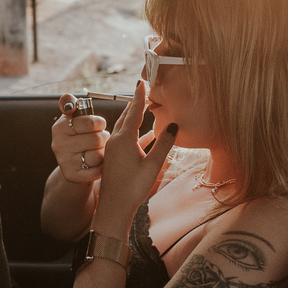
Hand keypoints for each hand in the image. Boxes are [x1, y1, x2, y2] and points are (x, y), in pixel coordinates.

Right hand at [51, 93, 107, 182]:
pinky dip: (100, 168)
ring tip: (98, 151)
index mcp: (59, 127)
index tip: (98, 125)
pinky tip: (97, 165)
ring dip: (102, 153)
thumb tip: (68, 98)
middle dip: (103, 139)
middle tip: (100, 140)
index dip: (99, 124)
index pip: (90, 122)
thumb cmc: (78, 136)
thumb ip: (70, 104)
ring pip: (97, 155)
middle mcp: (58, 144)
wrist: (73, 165)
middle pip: (96, 139)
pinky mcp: (71, 176)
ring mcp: (64, 161)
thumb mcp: (72, 118)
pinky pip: (96, 171)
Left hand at [93, 81, 177, 231]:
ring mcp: (113, 148)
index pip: (134, 111)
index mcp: (124, 139)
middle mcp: (115, 140)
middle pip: (127, 115)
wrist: (114, 207)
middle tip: (144, 87)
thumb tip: (174, 125)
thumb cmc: (133, 188)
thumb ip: (164, 144)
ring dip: (134, 114)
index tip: (144, 81)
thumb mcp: (152, 166)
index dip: (140, 96)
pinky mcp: (114, 157)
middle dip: (136, 101)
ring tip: (144, 105)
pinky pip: (126, 138)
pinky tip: (148, 132)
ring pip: (125, 126)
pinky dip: (136, 131)